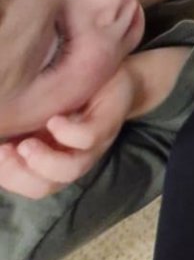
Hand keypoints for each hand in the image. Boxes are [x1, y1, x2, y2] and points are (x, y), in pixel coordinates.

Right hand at [0, 68, 137, 198]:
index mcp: (48, 158)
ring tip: (26, 145)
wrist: (116, 73)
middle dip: (19, 175)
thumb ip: (16, 129)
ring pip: (70, 169)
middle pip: (44, 187)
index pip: (24, 184)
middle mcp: (70, 157)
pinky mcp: (107, 124)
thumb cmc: (69, 94)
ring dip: (44, 162)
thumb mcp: (35, 111)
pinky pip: (89, 138)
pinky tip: (54, 121)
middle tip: (5, 151)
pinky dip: (68, 134)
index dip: (7, 176)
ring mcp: (92, 144)